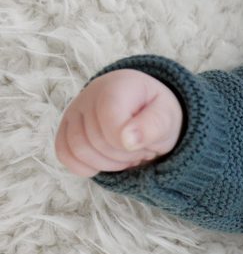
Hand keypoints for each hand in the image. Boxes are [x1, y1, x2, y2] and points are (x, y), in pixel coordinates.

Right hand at [54, 69, 183, 176]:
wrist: (142, 106)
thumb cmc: (155, 112)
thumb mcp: (167, 117)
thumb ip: (153, 126)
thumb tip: (128, 141)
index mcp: (117, 86)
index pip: (110, 121)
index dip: (126, 143)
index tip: (142, 144)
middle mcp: (88, 95)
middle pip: (96, 141)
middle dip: (123, 155)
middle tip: (138, 148)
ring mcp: (73, 111)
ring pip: (79, 151)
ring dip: (107, 163)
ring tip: (124, 153)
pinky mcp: (65, 128)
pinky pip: (65, 155)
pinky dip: (86, 166)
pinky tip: (105, 159)